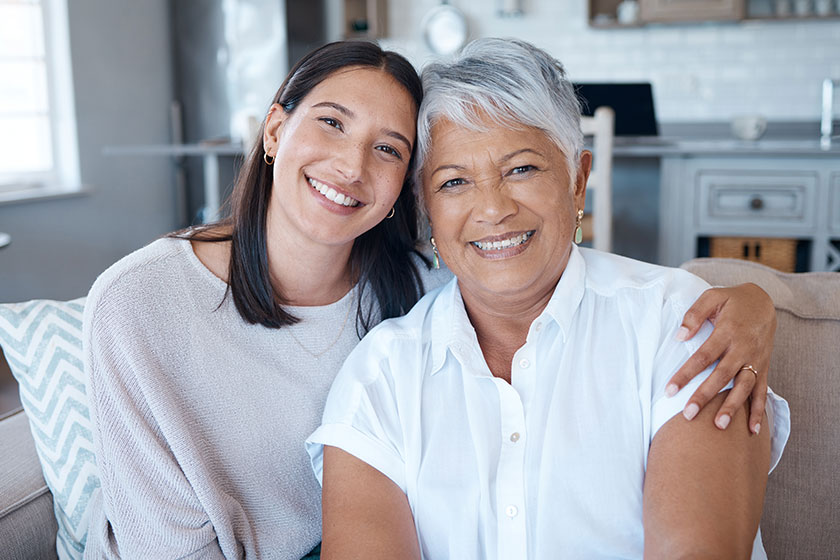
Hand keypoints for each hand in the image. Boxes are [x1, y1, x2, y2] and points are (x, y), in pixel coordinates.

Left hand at [666, 283, 775, 433]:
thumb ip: (694, 315)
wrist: (764, 302)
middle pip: (721, 376)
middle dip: (705, 396)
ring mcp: (755, 359)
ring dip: (732, 407)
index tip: (670, 390)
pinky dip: (758, 410)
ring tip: (719, 426)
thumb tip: (679, 337)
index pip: (703, 356)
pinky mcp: (763, 366)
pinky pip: (761, 390)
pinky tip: (752, 430)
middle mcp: (743, 348)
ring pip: (743, 386)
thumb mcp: (712, 297)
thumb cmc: (732, 300)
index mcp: (727, 331)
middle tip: (688, 415)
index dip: (686, 374)